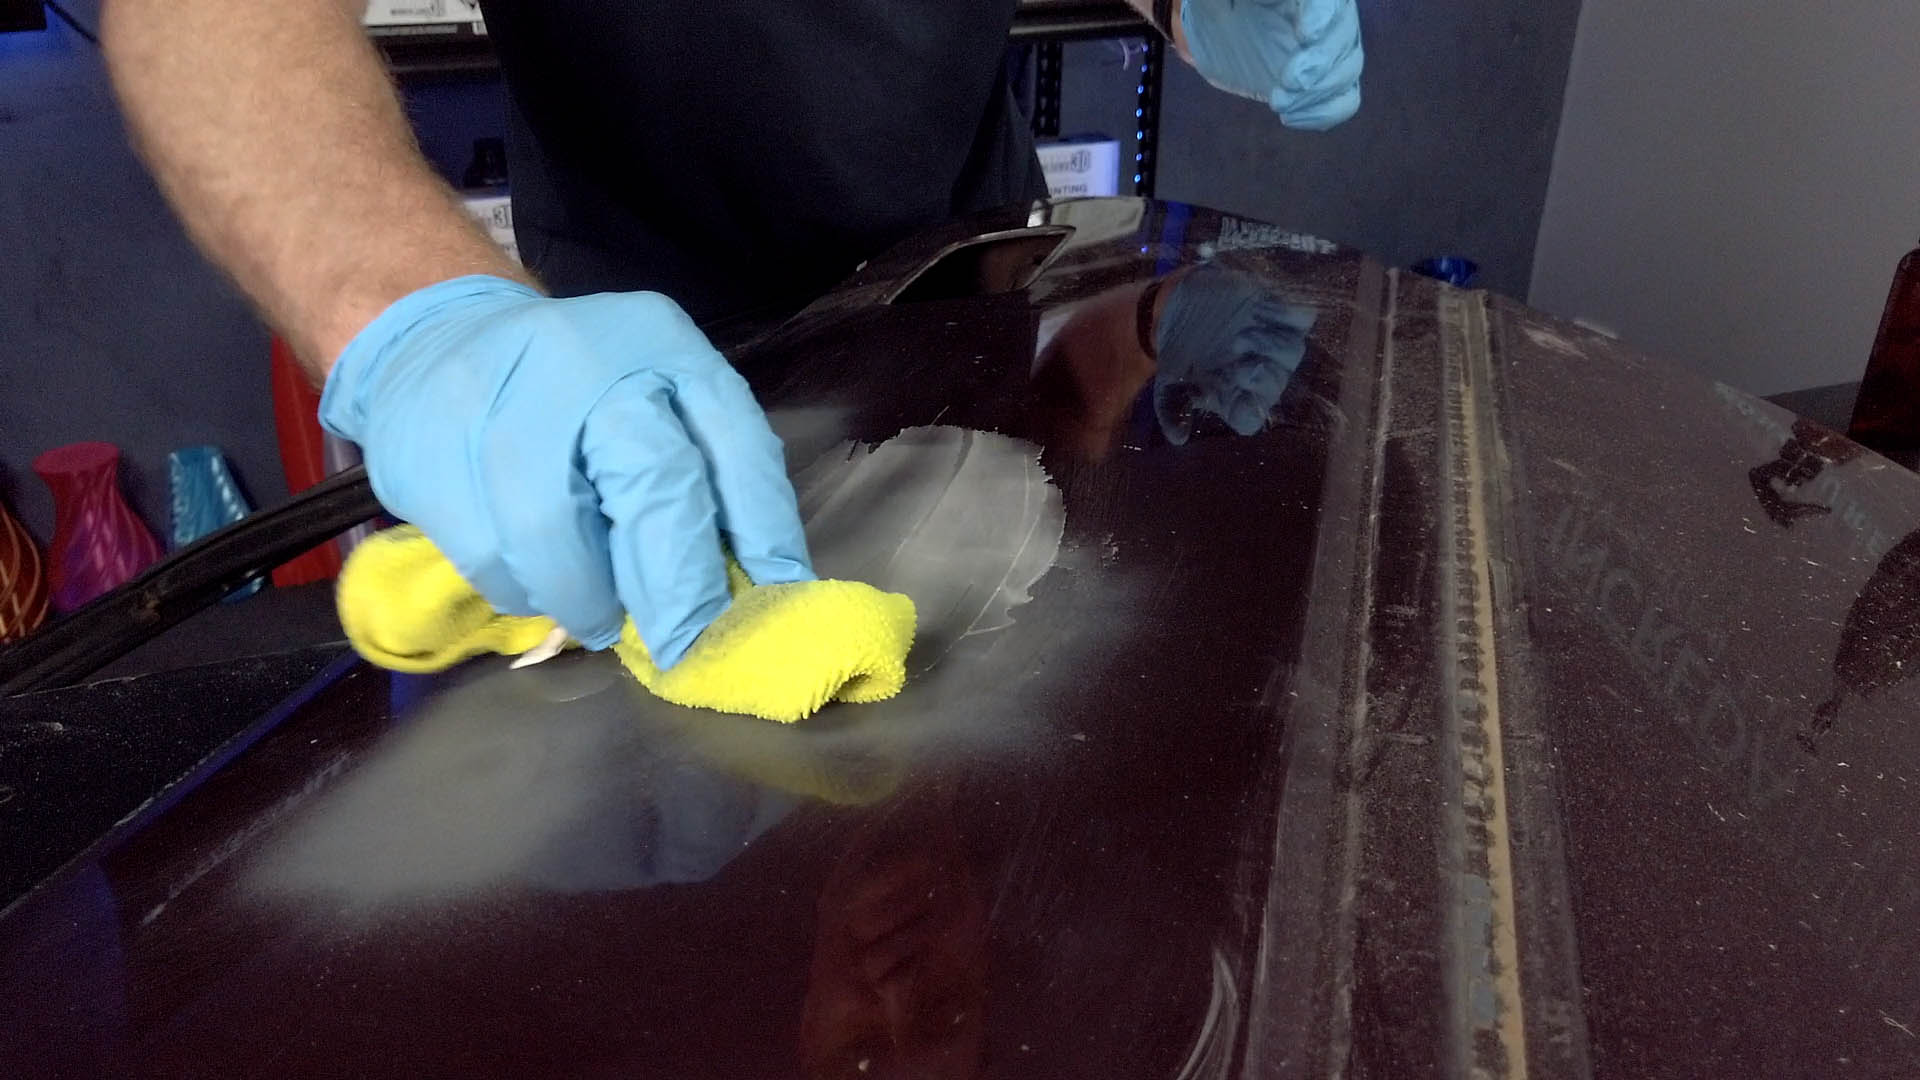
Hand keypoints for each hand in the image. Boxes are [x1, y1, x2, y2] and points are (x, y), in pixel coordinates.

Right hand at [320, 275, 812, 667]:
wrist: (434, 336)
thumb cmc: (571, 390)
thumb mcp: (651, 396)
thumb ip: (701, 474)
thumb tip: (752, 588)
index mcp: (663, 343)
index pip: (735, 440)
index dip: (763, 530)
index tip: (773, 600)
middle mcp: (586, 361)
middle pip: (654, 481)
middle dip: (679, 585)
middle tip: (688, 644)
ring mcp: (499, 402)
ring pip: (558, 533)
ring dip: (590, 602)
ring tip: (601, 620)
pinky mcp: (432, 454)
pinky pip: (490, 557)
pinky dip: (526, 594)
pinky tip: (538, 587)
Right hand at [1152, 264, 1316, 443]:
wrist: (1178, 305)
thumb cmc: (1177, 349)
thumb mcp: (1168, 381)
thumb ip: (1172, 409)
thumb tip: (1178, 438)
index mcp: (1235, 396)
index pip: (1251, 417)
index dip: (1247, 410)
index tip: (1228, 391)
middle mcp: (1260, 374)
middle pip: (1277, 383)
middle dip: (1262, 374)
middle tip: (1237, 359)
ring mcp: (1273, 344)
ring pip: (1292, 351)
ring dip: (1271, 344)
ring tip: (1243, 333)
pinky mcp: (1279, 314)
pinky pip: (1301, 318)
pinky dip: (1286, 314)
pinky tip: (1259, 309)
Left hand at [1181, 0, 1363, 129]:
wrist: (1218, 33)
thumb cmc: (1219, 6)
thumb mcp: (1216, 1)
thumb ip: (1226, 2)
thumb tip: (1255, 2)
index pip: (1327, 3)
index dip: (1322, 16)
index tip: (1307, 35)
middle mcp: (1326, 17)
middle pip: (1344, 36)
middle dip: (1321, 63)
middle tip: (1289, 82)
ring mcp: (1330, 51)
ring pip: (1348, 70)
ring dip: (1318, 93)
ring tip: (1278, 102)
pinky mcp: (1323, 83)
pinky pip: (1344, 101)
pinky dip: (1323, 113)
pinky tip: (1290, 117)